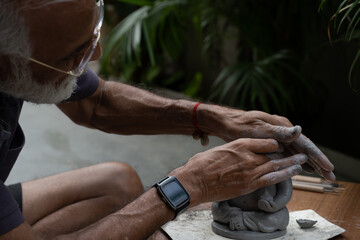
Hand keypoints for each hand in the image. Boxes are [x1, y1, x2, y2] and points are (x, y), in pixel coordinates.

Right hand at [170, 138, 306, 205]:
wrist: (195, 181)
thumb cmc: (202, 164)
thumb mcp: (219, 150)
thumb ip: (234, 150)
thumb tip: (240, 154)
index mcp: (240, 144)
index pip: (266, 142)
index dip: (274, 144)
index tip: (278, 146)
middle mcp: (248, 156)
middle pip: (274, 154)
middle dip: (288, 153)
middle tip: (300, 153)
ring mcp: (250, 171)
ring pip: (276, 166)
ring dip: (291, 164)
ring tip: (301, 161)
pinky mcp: (248, 185)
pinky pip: (271, 179)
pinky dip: (284, 175)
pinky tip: (292, 173)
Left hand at [199, 106, 334, 180]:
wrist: (225, 122)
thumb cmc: (239, 125)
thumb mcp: (257, 129)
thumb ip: (278, 132)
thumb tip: (298, 130)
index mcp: (282, 126)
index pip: (305, 144)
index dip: (317, 157)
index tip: (328, 168)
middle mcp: (282, 130)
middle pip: (304, 148)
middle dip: (318, 161)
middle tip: (330, 175)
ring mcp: (277, 135)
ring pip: (297, 150)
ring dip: (309, 162)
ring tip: (322, 174)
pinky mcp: (271, 140)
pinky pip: (288, 152)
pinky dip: (296, 160)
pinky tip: (302, 167)